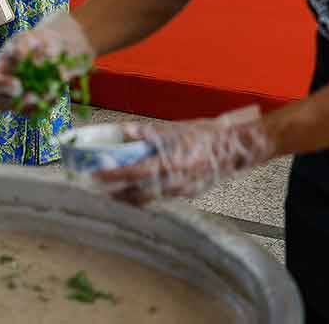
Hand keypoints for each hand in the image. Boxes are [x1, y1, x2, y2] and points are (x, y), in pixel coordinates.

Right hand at [0, 12, 94, 112]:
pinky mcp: (37, 104)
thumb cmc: (36, 41)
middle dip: (15, 103)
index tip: (18, 84)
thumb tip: (35, 63)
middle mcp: (6, 87)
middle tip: (33, 96)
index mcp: (0, 69)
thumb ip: (27, 46)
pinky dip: (49, 103)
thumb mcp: (30, 37)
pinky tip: (57, 92)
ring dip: (35, 106)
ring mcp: (21, 98)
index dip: (1, 86)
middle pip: (0, 104)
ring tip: (51, 93)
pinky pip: (39, 111)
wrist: (55, 48)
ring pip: (21, 111)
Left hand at [93, 118, 273, 205]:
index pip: (130, 173)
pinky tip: (140, 189)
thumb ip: (148, 133)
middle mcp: (171, 182)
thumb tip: (125, 131)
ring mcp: (180, 191)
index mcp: (166, 164)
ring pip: (148, 198)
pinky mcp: (187, 194)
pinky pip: (162, 197)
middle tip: (98, 189)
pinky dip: (147, 194)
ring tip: (114, 191)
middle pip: (135, 194)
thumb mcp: (174, 129)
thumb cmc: (206, 137)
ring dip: (129, 196)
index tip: (93, 177)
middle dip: (115, 193)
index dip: (110, 176)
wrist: (235, 150)